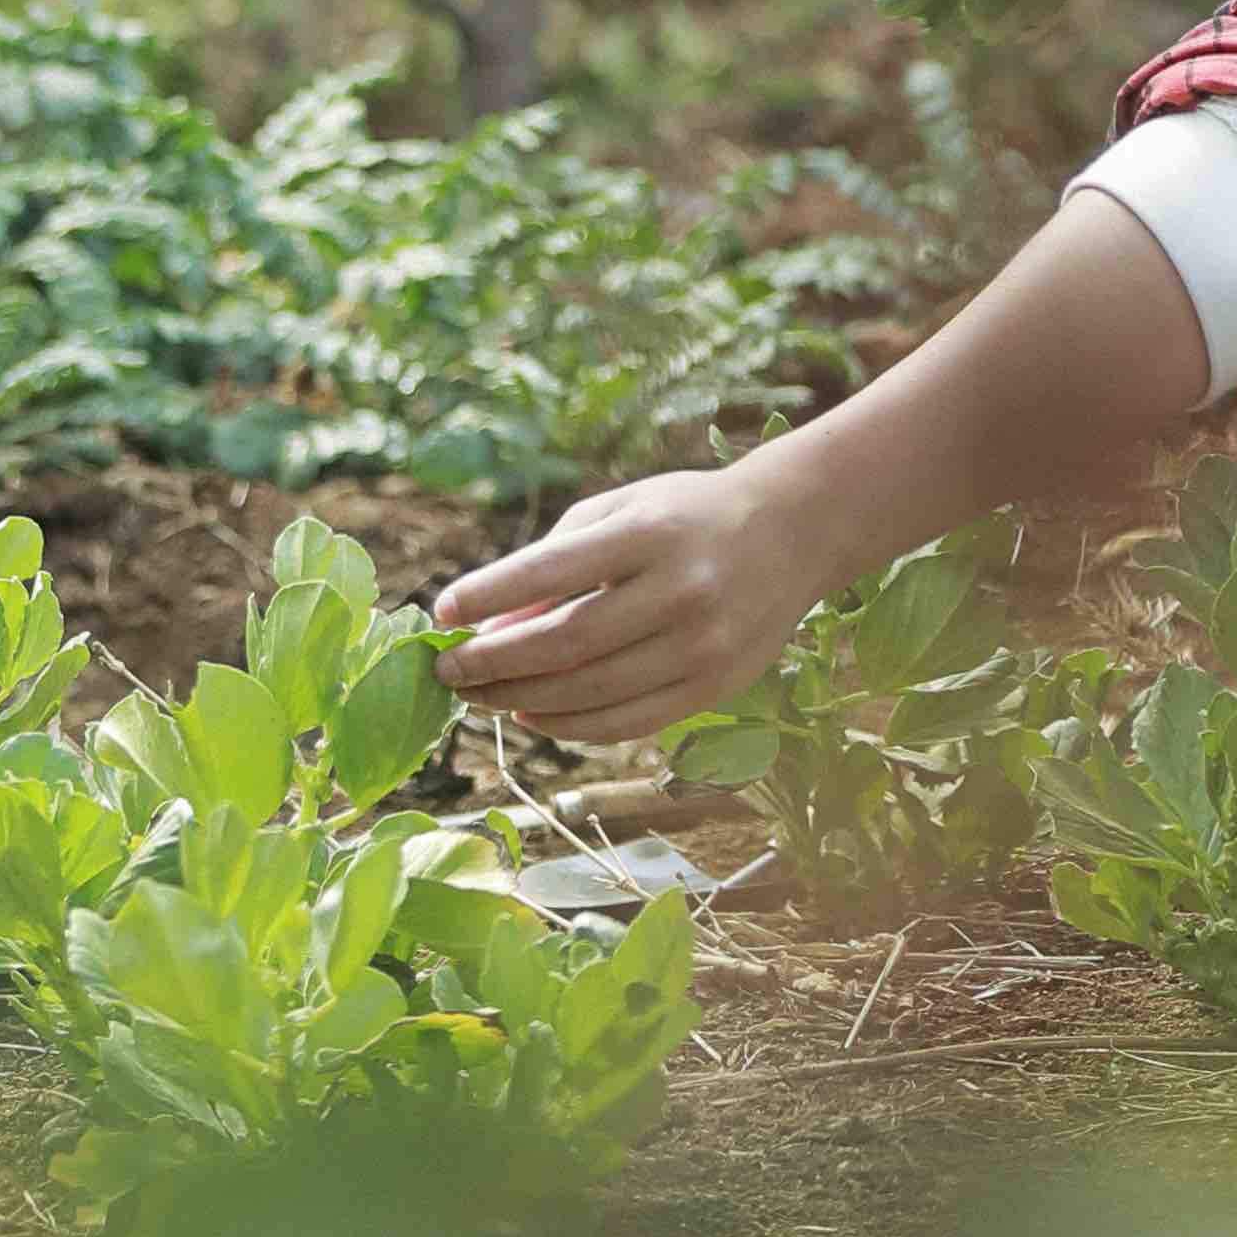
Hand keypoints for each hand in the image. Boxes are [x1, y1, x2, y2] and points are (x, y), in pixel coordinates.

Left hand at [435, 456, 831, 749]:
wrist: (794, 532)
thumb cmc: (688, 515)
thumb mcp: (622, 511)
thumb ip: (556, 560)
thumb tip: (491, 624)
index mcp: (649, 533)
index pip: (551, 571)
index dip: (489, 595)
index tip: (443, 611)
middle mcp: (680, 591)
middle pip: (565, 643)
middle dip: (494, 661)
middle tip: (448, 669)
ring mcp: (703, 645)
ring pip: (590, 692)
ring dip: (521, 699)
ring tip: (479, 694)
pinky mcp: (716, 687)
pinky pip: (627, 722)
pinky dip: (569, 726)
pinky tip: (531, 714)